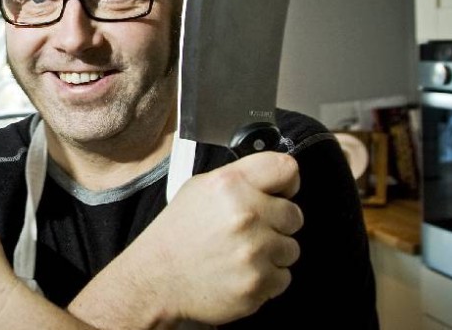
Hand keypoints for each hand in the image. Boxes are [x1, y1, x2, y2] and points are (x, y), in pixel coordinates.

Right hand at [71, 152, 302, 326]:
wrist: (156, 278)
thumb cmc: (178, 233)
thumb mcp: (199, 189)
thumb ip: (239, 179)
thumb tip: (274, 181)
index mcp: (230, 185)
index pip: (287, 169)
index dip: (288, 182)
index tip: (281, 193)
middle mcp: (246, 214)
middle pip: (295, 215)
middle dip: (278, 224)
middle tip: (251, 232)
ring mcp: (254, 251)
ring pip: (291, 249)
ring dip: (273, 254)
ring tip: (242, 255)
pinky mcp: (258, 283)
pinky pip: (283, 278)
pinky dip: (267, 279)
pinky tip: (241, 274)